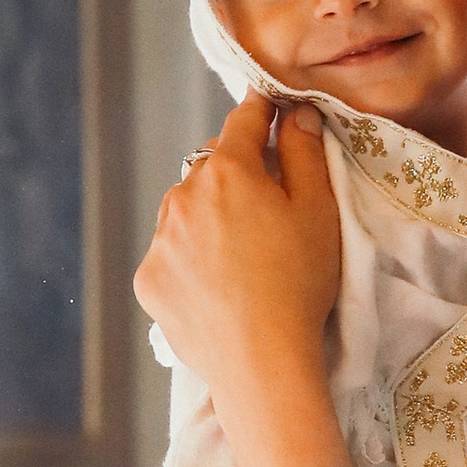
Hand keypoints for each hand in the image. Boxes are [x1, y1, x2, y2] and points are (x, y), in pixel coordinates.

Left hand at [136, 94, 341, 419]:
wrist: (261, 362)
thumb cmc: (299, 284)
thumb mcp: (318, 212)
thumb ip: (304, 153)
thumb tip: (295, 112)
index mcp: (227, 170)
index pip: (244, 121)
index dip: (261, 109)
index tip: (269, 104)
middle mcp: (182, 195)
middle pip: (211, 168)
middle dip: (236, 174)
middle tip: (268, 207)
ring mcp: (159, 239)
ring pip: (185, 209)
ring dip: (207, 215)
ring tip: (240, 254)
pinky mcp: (148, 279)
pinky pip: (170, 252)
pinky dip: (189, 258)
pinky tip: (218, 284)